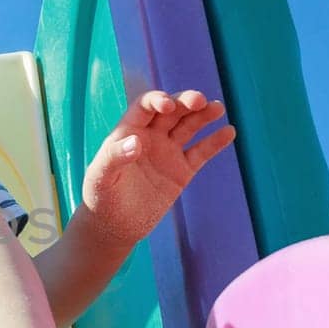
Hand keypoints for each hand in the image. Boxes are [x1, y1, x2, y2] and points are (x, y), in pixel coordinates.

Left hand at [78, 89, 235, 246]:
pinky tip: (229, 132)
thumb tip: (135, 142)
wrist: (114, 226)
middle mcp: (150, 137)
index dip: (158, 100)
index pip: (145, 106)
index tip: (168, 105)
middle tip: (201, 101)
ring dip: (203, 116)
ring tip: (218, 108)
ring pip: (189, 127)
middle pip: (172, 111)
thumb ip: (114, 157)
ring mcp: (168, 152)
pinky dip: (214, 142)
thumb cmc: (100, 198)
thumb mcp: (100, 177)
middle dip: (186, 103)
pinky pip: (201, 152)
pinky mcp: (181, 171)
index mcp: (128, 132)